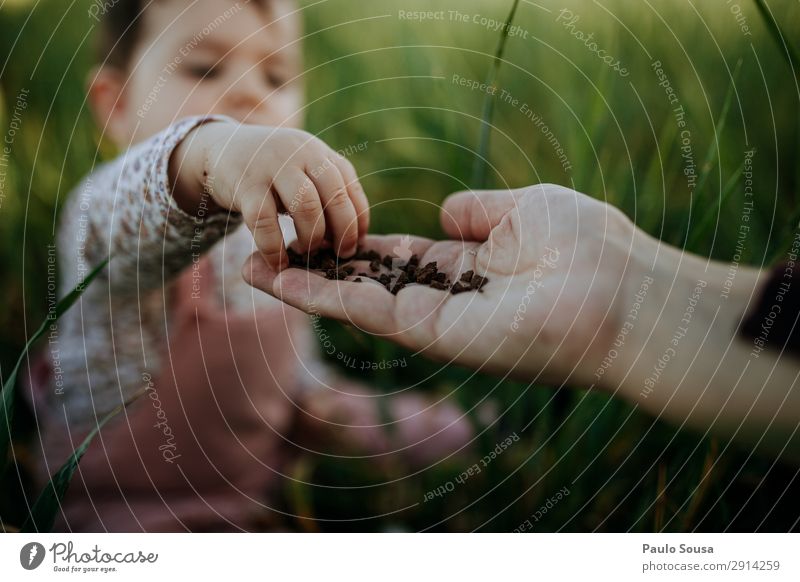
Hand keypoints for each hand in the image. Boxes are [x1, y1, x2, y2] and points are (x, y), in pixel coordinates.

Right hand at [173, 120, 368, 267]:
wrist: (222, 149)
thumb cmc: (273, 171)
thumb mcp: (304, 171)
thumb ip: (328, 193)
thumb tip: (356, 236)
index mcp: (320, 154)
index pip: (351, 190)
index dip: (358, 223)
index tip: (355, 246)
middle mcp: (301, 154)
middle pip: (335, 198)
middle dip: (342, 234)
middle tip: (338, 256)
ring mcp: (272, 167)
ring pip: (306, 208)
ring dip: (311, 239)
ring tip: (306, 253)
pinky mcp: (245, 185)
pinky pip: (266, 223)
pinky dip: (274, 249)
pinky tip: (279, 264)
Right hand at [243, 184, 638, 385]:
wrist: (622, 292)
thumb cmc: (587, 245)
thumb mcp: (524, 208)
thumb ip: (478, 212)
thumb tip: (443, 213)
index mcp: (469, 267)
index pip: (398, 257)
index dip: (355, 247)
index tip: (316, 234)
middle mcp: (446, 299)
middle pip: (366, 283)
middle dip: (314, 271)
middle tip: (263, 255)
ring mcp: (436, 321)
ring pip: (353, 302)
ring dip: (301, 287)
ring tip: (250, 269)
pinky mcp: (433, 334)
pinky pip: (366, 309)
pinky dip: (320, 295)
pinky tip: (280, 280)